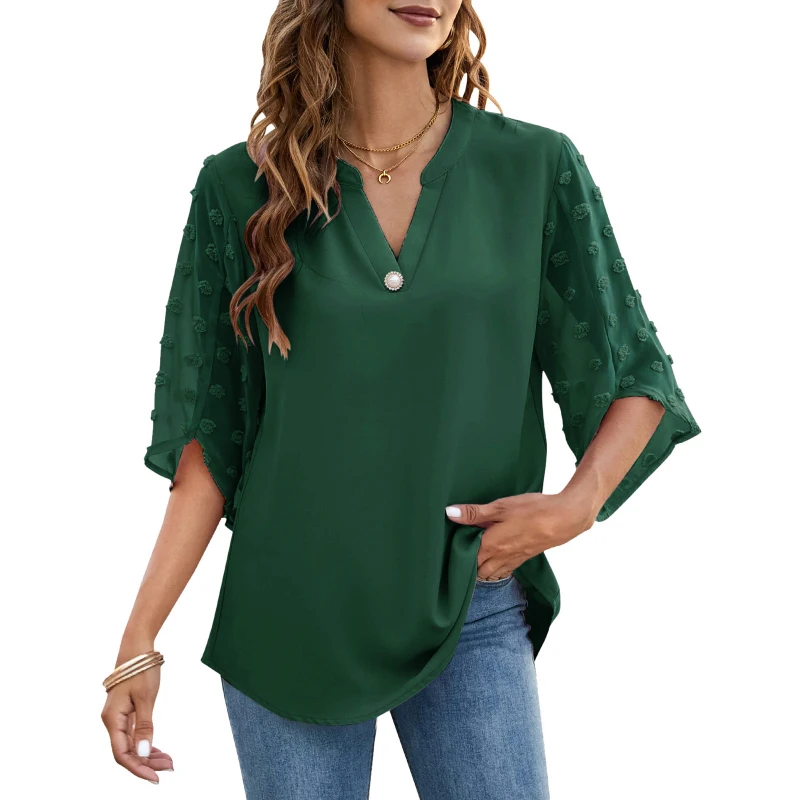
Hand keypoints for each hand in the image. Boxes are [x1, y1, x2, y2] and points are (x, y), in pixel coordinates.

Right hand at [101, 661, 173, 783]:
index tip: (156, 777)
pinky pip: (134, 735)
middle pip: (127, 752)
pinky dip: (147, 743)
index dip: (138, 768)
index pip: (122, 754)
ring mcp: (118, 718)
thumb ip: (145, 726)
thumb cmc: (140, 670)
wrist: (137, 647)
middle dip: (147, 763)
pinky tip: (159, 751)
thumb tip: (144, 753)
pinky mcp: (126, 713)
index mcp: (113, 719)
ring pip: (131, 745)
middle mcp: (112, 721)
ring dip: (148, 755)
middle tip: (169, 768)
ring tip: (168, 762)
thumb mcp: (146, 698)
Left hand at [445, 490, 596, 579]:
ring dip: (481, 570)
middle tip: (458, 556)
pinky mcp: (525, 557)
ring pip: (491, 573)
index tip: (447, 551)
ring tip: (473, 559)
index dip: (456, 557)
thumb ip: (475, 513)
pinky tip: (494, 559)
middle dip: (467, 567)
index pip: (467, 560)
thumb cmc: (532, 510)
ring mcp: (514, 559)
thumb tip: (450, 513)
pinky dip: (496, 568)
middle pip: (478, 571)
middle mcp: (501, 557)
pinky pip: (505, 569)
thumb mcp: (500, 507)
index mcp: (491, 545)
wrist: (564, 518)